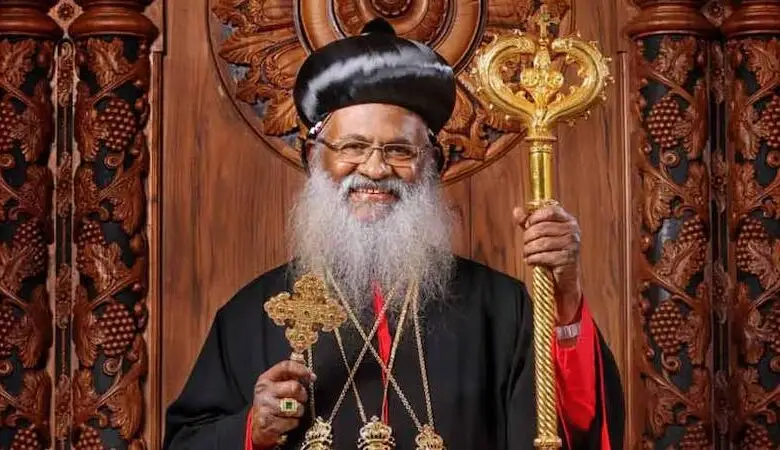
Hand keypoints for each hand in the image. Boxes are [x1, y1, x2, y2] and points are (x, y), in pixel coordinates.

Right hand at [251, 361, 315, 448]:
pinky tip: (284, 422)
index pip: (285, 367)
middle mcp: (263, 391)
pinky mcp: (268, 423)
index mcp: (266, 379)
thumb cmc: (271, 404)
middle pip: (295, 387)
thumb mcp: (276, 387)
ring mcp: (265, 407)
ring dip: (298, 411)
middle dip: (302, 395)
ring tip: (290, 412)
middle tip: (299, 399)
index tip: (311, 376)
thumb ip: (290, 377)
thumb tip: (309, 373)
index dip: (301, 369)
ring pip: (296, 407)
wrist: (258, 427)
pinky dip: (293, 423)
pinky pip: (292, 422)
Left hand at [514, 204, 582, 324]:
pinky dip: (533, 259)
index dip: (535, 217)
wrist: (564, 275)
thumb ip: (528, 222)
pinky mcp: (567, 259)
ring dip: (528, 249)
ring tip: (526, 254)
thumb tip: (516, 210)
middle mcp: (573, 230)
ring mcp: (572, 245)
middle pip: (542, 228)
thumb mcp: (540, 234)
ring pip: (541, 243)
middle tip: (525, 244)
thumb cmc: (551, 251)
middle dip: (528, 237)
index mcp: (568, 220)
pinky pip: (543, 256)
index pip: (550, 211)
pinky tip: (530, 261)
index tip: (527, 225)